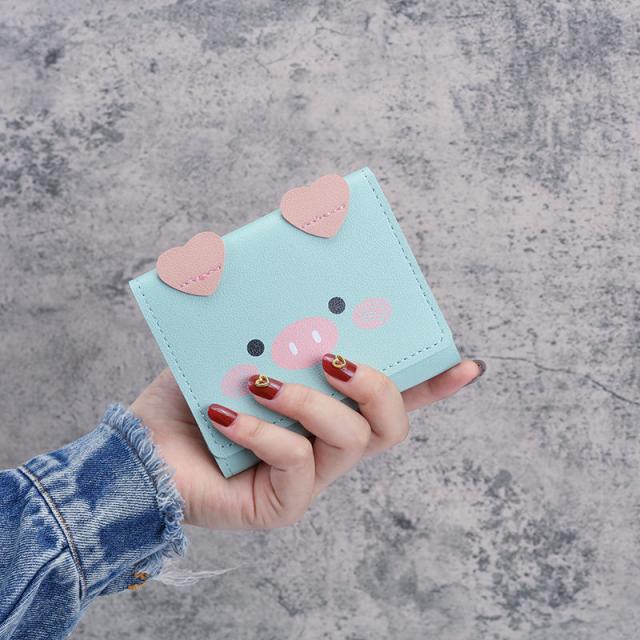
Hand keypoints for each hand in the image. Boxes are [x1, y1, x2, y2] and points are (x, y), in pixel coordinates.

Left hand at [129, 356, 483, 528]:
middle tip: (336, 360)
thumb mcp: (236, 349)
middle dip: (377, 386)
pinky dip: (264, 431)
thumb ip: (271, 326)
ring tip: (262, 382)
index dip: (434, 385)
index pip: (393, 398)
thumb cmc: (192, 396)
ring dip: (311, 403)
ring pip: (350, 441)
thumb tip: (296, 283)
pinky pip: (296, 462)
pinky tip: (225, 414)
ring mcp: (310, 479)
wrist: (139, 450)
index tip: (468, 364)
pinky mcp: (283, 505)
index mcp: (327, 409)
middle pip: (391, 425)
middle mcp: (329, 446)